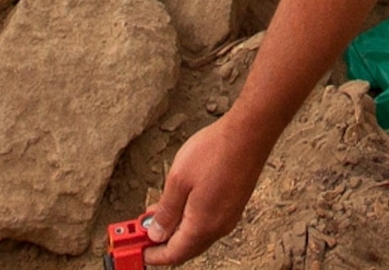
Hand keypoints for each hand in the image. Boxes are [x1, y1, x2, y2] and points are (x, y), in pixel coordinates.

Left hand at [147, 113, 269, 264]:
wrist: (249, 134)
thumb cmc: (215, 151)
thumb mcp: (178, 180)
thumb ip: (166, 211)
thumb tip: (156, 233)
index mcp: (202, 226)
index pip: (174, 254)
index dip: (153, 255)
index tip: (138, 249)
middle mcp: (218, 227)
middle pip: (186, 249)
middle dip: (163, 244)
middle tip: (143, 232)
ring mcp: (229, 217)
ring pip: (198, 236)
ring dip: (176, 231)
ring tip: (158, 214)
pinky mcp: (234, 205)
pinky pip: (208, 224)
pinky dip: (191, 221)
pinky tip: (181, 205)